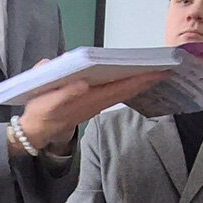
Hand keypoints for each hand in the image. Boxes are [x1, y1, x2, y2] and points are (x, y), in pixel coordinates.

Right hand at [18, 71, 167, 150]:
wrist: (38, 131)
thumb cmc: (39, 111)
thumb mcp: (44, 101)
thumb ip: (60, 91)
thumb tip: (75, 80)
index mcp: (84, 100)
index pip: (114, 88)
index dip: (134, 81)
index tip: (151, 74)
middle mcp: (93, 104)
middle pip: (123, 91)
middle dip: (144, 81)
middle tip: (164, 71)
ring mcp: (95, 106)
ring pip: (122, 94)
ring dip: (140, 85)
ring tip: (157, 74)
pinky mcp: (95, 106)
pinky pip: (116, 96)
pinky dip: (130, 88)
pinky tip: (139, 82)